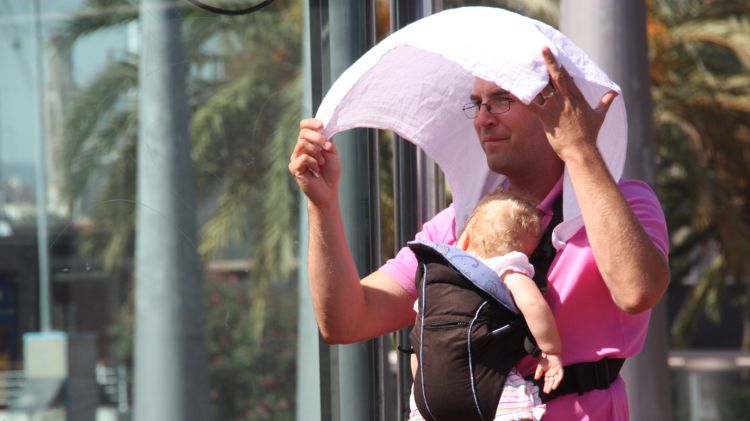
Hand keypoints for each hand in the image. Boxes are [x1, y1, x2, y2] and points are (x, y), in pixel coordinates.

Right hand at [288, 118, 340, 205]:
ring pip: (302, 144)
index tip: (322, 125)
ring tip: (322, 162)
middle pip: (303, 133)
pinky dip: (313, 162)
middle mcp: (300, 148)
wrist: (328, 191)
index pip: (304, 126)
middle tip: (326, 146)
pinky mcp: (294, 168)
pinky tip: (316, 170)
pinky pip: (303, 158)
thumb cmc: (330, 172)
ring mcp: (295, 158)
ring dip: (316, 152)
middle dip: (317, 137)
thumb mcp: (332, 152)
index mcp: (309, 142)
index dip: (311, 123)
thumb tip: (324, 128)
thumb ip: (327, 139)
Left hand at [526, 47, 617, 162]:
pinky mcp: (546, 118)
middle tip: (543, 49)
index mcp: (577, 98)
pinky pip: (532, 106)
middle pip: (556, 77)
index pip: (568, 78)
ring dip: (535, 77)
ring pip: (544, 88)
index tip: (555, 54)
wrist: (582, 151)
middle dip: (550, 62)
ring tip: (526, 65)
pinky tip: (515, 91)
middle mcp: (566, 100)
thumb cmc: (590, 134)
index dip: (560, 65)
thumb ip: (606, 102)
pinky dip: (523, 99)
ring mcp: (556, 108)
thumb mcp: (600, 116)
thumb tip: (615, 93)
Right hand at [534, 352, 563, 393]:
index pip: (547, 382)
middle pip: (551, 382)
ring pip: (555, 380)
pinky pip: (559, 377)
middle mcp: (552, 374)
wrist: (549, 353)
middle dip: (549, 387)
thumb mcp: (540, 367)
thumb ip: (538, 373)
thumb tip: (536, 379)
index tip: (544, 391)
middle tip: (547, 392)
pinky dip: (557, 381)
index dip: (546, 386)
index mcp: (548, 374)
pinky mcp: (560, 370)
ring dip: (553, 385)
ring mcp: (557, 372)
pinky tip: (555, 385)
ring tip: (551, 389)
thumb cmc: (544, 359)